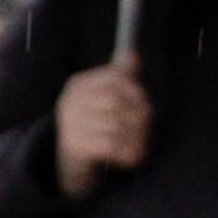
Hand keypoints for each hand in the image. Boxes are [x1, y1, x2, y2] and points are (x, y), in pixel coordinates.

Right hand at [54, 62, 152, 197]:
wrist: (70, 163)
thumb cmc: (94, 128)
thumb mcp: (104, 100)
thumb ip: (119, 77)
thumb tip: (133, 54)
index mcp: (79, 85)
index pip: (113, 78)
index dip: (135, 91)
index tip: (146, 105)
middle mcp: (71, 101)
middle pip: (116, 101)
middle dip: (138, 116)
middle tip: (148, 129)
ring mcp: (70, 123)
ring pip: (115, 125)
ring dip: (136, 138)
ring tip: (143, 145)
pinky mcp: (74, 146)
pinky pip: (110, 146)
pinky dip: (128, 152)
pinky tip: (134, 156)